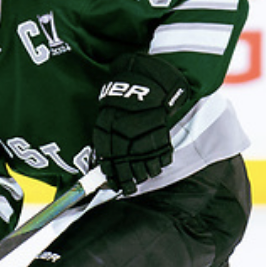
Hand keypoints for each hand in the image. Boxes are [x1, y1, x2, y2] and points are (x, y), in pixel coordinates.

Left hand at [92, 54, 190, 194]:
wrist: (151, 77)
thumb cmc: (127, 93)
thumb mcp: (109, 109)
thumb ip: (106, 132)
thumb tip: (104, 157)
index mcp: (107, 126)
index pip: (106, 157)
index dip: (110, 173)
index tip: (112, 183)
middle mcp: (123, 131)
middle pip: (124, 164)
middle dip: (126, 179)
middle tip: (128, 189)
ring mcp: (143, 132)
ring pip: (142, 161)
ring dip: (143, 173)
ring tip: (143, 178)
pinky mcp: (161, 131)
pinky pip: (160, 153)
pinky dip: (160, 162)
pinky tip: (158, 166)